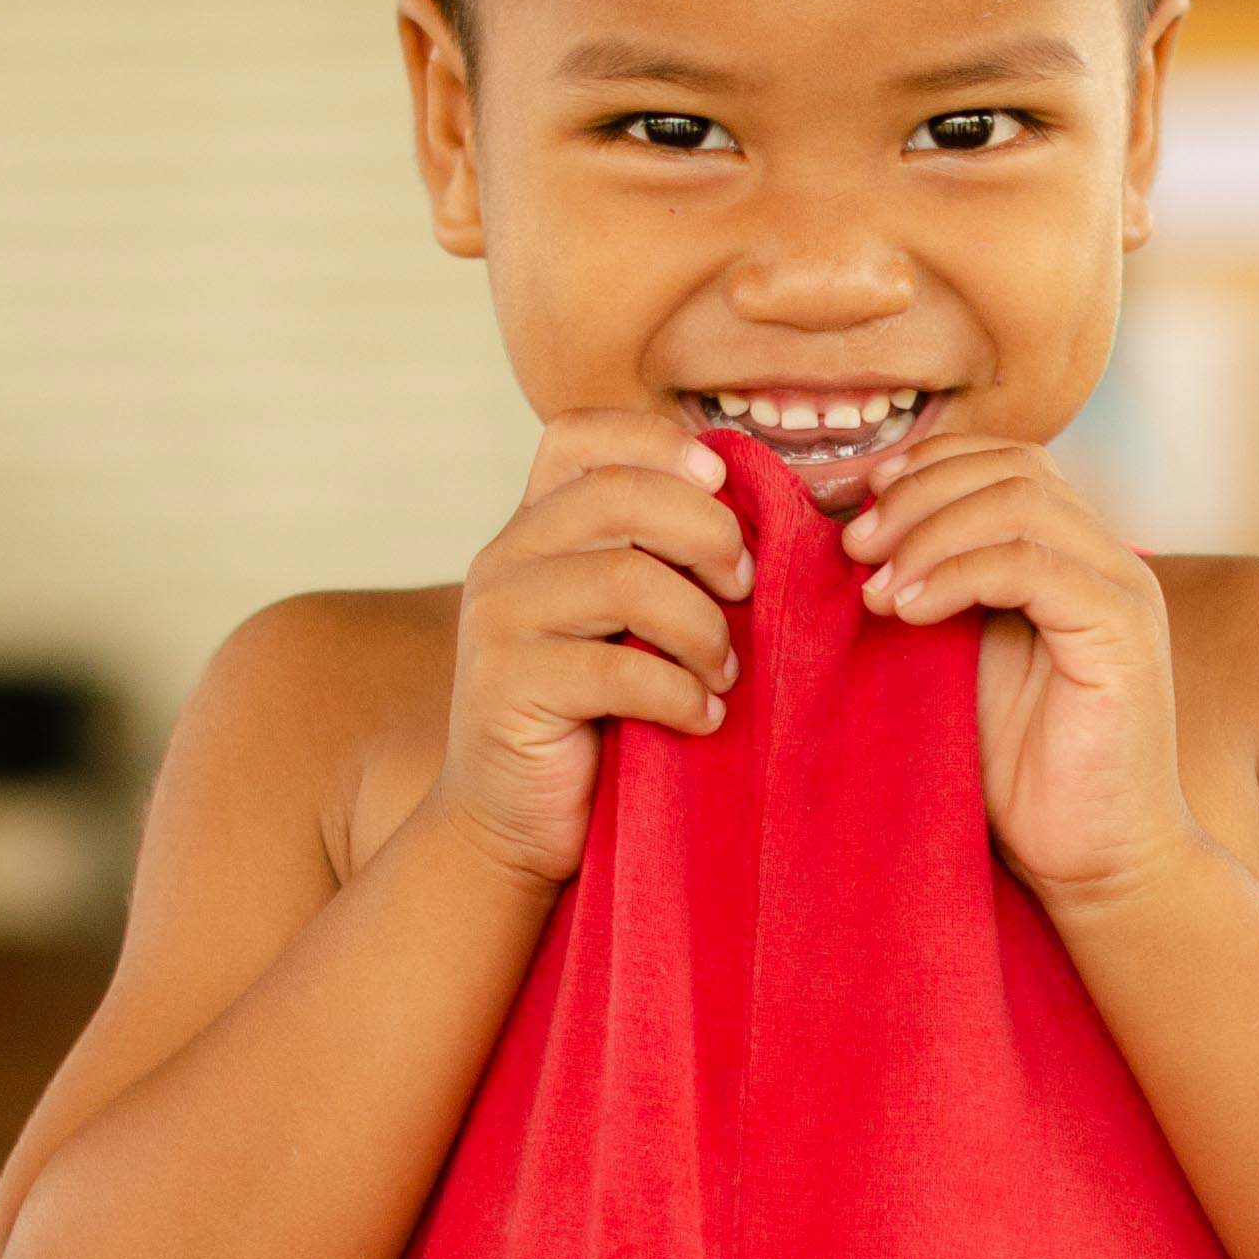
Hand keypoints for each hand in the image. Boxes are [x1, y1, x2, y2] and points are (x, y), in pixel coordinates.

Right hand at [435, 411, 752, 890]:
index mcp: (534, 528)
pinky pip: (620, 669)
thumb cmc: (592, 719)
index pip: (578, 434)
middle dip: (706, 534)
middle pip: (618, 494)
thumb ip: (658, 559)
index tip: (724, 489)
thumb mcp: (623, 622)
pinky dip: (681, 694)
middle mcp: (505, 559)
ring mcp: (499, 621)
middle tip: (744, 590)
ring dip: (702, 626)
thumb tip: (759, 510)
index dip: (658, 442)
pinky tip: (700, 718)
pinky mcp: (509, 688)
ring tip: (723, 671)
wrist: (511, 825)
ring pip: (624, 578)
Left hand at [836, 434, 1195, 912]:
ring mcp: (1123, 590)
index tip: (857, 511)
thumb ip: (931, 593)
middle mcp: (1108, 558)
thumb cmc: (1022, 776)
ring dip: (928, 532)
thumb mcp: (958, 662)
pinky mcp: (1122, 634)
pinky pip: (1032, 565)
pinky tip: (909, 611)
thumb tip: (849, 540)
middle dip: (916, 495)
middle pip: (1010, 466)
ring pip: (1020, 501)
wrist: (1097, 863)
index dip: (926, 468)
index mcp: (1074, 555)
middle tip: (853, 547)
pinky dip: (958, 574)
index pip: (1005, 460)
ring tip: (874, 589)